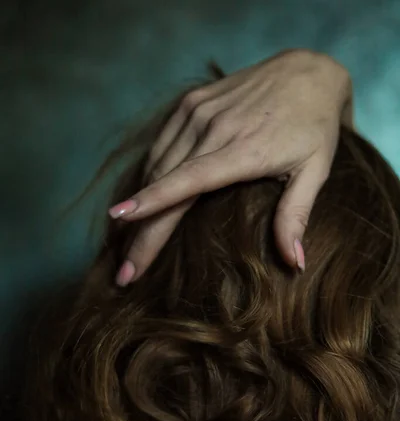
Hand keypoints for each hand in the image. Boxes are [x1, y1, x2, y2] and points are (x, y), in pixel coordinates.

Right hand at [109, 49, 352, 285]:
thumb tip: (294, 264)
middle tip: (124, 271)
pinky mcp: (191, 102)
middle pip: (164, 183)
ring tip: (129, 244)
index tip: (122, 220)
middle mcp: (214, 128)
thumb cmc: (314, 128)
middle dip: (139, 230)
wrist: (309, 72)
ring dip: (139, 204)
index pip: (189, 180)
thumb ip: (296, 216)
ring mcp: (199, 111)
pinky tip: (144, 200)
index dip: (154, 202)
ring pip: (157, 165)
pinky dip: (150, 174)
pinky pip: (161, 144)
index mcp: (244, 150)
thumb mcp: (316, 171)